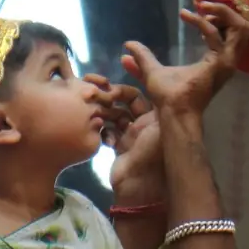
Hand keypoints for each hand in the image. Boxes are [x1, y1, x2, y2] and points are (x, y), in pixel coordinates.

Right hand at [86, 74, 165, 198]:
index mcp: (156, 116)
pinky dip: (101, 128)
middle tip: (91, 85)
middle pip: (122, 102)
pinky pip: (106, 132)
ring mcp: (129, 137)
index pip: (140, 91)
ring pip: (112, 115)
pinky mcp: (118, 149)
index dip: (131, 76)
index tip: (120, 61)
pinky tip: (97, 127)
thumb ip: (154, 100)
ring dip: (101, 109)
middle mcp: (143, 124)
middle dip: (109, 93)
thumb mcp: (159, 122)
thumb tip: (151, 75)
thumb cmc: (154, 152)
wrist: (143, 187)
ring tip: (88, 103)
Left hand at [122, 2, 248, 113]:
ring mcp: (227, 63)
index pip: (228, 34)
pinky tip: (192, 18)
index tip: (189, 13)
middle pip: (243, 30)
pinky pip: (218, 37)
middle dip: (227, 13)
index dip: (216, 19)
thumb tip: (127, 45)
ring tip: (205, 9)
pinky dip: (205, 25)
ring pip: (242, 30)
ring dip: (225, 14)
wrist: (172, 111)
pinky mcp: (221, 64)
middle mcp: (226, 61)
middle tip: (206, 8)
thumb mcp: (152, 71)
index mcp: (217, 62)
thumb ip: (142, 58)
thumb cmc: (166, 97)